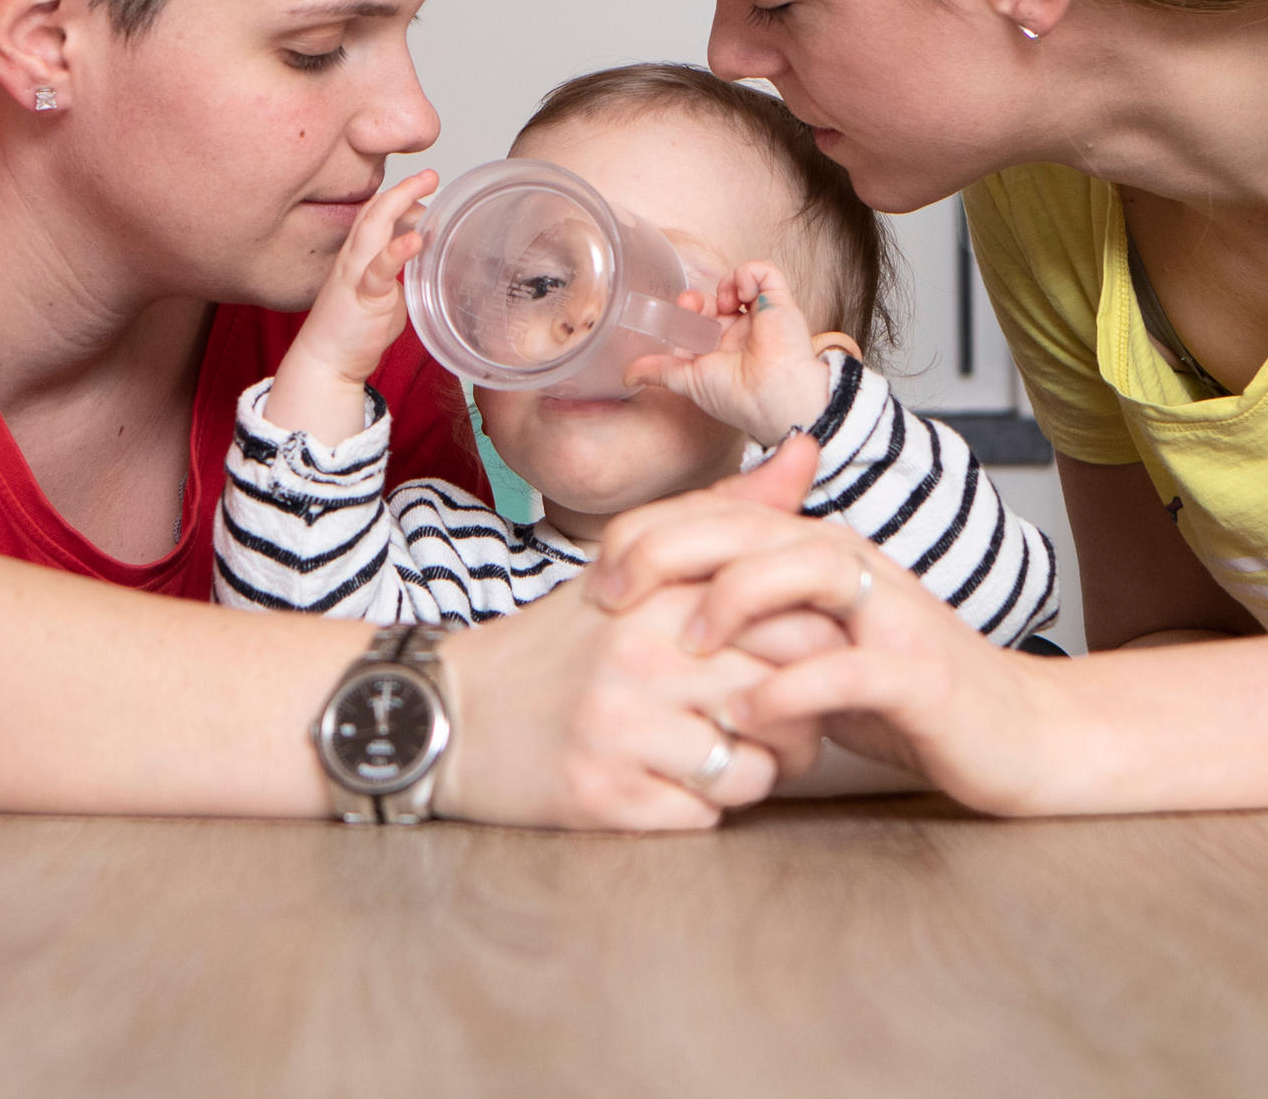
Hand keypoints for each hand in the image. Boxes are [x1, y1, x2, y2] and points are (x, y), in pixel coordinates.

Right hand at [266, 171, 436, 443]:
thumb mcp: (382, 293)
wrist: (326, 364)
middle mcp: (352, 259)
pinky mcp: (362, 298)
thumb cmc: (352, 331)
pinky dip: (396, 251)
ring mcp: (354, 276)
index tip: (425, 186)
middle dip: (401, 188)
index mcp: (357, 256)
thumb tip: (421, 254)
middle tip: (430, 174)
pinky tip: (416, 239)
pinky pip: (378, 270)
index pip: (374, 214)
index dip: (398, 195)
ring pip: (372, 228)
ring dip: (399, 203)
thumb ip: (397, 272)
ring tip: (424, 186)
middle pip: (373, 211)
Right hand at [428, 437, 833, 828]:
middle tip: (779, 721)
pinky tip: (669, 785)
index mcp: (657, 593)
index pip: (796, 621)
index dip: (819, 651)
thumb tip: (807, 450)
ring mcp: (621, 729)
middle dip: (801, 720)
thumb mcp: (632, 567)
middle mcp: (640, 656)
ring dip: (754, 773)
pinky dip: (699, 809)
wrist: (448, 713)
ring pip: (755, 768)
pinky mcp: (604, 797)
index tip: (799, 663)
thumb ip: (724, 517)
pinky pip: (704, 817)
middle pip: (788, 696)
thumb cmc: (558, 645)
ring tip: (723, 756)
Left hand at [589, 445, 1059, 814]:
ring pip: (807, 569)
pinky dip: (793, 690)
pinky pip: (850, 670)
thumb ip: (755, 620)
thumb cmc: (908, 694)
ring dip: (736, 599)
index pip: (724, 514)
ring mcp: (891, 617)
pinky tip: (746, 716)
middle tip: (610, 597)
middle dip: (671, 548)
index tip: (594, 578)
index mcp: (821, 554)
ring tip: (684, 644)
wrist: (1024, 734)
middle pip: (753, 524)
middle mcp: (855, 568)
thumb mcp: (817, 646)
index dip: (651, 534)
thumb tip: (661, 612)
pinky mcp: (920, 676)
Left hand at [623, 260, 832, 444]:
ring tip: (727, 302)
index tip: (681, 312)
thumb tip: (627, 374)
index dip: (688, 310)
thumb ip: (660, 370)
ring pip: (741, 281)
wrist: (771, 396)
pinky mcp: (780, 301)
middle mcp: (743, 332)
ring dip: (726, 284)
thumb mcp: (688, 380)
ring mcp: (762, 315)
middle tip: (693, 304)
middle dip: (700, 297)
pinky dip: (749, 273)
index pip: (701, 319)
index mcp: (723, 350)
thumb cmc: (735, 396)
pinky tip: (743, 295)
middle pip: (717, 298)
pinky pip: (765, 271)